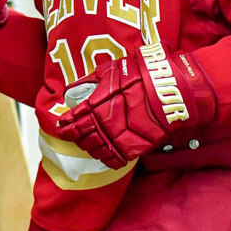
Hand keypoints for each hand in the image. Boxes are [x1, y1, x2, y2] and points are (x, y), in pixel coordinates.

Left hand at [55, 42, 215, 169]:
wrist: (170, 89)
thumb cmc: (141, 75)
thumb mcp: (110, 70)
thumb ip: (90, 82)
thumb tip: (71, 90)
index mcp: (96, 105)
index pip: (73, 120)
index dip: (65, 124)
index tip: (60, 125)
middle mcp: (103, 124)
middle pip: (81, 137)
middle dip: (75, 136)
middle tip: (72, 133)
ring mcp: (118, 138)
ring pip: (95, 150)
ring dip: (88, 147)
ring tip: (88, 142)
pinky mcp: (133, 148)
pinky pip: (112, 160)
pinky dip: (105, 159)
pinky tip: (104, 154)